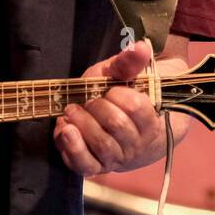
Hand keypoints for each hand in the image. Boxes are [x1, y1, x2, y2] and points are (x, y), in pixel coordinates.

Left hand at [53, 39, 164, 175]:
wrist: (115, 126)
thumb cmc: (119, 96)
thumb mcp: (121, 76)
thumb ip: (129, 63)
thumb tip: (141, 47)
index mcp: (149, 120)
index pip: (136, 106)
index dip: (117, 94)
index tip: (109, 89)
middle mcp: (136, 144)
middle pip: (116, 124)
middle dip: (96, 107)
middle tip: (86, 100)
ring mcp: (117, 158)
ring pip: (101, 145)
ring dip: (81, 124)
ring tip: (71, 111)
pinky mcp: (96, 167)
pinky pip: (85, 165)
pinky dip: (72, 147)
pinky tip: (65, 130)